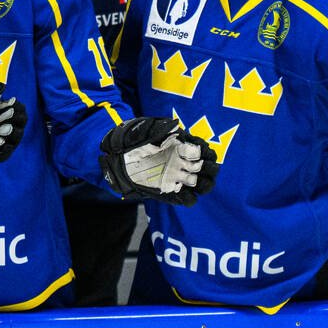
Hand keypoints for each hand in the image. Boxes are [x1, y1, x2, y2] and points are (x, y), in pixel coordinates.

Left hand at [0, 81, 22, 174]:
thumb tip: (2, 88)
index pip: (8, 110)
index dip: (14, 108)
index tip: (13, 103)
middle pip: (11, 125)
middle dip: (16, 120)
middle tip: (13, 115)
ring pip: (6, 140)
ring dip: (13, 134)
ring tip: (10, 127)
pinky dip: (3, 149)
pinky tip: (5, 141)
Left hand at [101, 116, 217, 204]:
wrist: (117, 157)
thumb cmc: (134, 139)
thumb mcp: (149, 129)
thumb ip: (163, 128)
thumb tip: (177, 128)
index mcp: (184, 146)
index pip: (206, 151)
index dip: (207, 153)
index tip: (201, 154)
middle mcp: (185, 163)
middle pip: (209, 170)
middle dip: (209, 170)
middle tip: (198, 168)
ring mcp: (178, 178)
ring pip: (202, 185)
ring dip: (202, 184)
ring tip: (193, 181)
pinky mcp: (170, 192)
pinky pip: (187, 199)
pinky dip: (189, 198)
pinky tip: (182, 192)